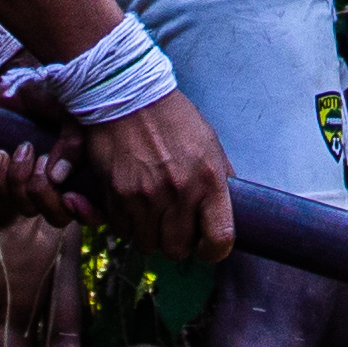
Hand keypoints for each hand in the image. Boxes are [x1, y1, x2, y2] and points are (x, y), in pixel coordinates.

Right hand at [64, 85, 235, 261]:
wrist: (128, 95)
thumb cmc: (172, 118)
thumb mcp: (209, 143)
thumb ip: (220, 178)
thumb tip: (230, 207)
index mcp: (209, 179)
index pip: (220, 239)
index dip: (213, 251)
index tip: (206, 246)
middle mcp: (179, 191)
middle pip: (178, 249)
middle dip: (176, 242)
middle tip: (173, 226)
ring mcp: (146, 195)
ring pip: (147, 244)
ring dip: (149, 235)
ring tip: (151, 214)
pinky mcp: (117, 194)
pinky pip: (122, 230)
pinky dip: (126, 224)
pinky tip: (131, 204)